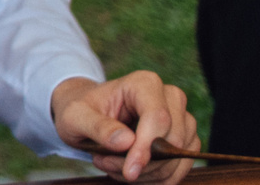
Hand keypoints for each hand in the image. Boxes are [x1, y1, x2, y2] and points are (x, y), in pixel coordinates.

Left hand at [53, 71, 197, 183]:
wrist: (87, 114)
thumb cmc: (81, 110)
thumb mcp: (75, 116)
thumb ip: (98, 127)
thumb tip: (126, 141)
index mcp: (144, 83)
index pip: (157, 118)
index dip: (146, 148)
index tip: (129, 171)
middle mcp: (169, 97)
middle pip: (171, 140)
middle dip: (142, 163)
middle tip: (105, 164)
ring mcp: (181, 118)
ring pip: (177, 157)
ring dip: (147, 173)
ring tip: (113, 166)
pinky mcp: (184, 139)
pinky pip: (180, 167)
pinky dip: (158, 177)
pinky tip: (131, 172)